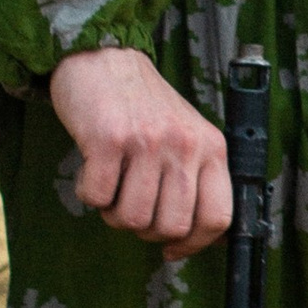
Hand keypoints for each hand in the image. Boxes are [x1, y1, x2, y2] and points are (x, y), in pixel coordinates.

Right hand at [49, 48, 228, 252]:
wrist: (104, 58)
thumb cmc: (143, 105)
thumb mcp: (187, 136)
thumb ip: (197, 179)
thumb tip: (205, 239)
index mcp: (210, 147)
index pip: (218, 218)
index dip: (195, 245)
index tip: (173, 249)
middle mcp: (184, 145)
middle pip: (171, 227)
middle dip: (146, 230)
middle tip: (133, 206)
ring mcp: (147, 142)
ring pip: (132, 219)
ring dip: (114, 213)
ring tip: (113, 184)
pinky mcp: (108, 140)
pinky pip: (97, 198)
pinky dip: (89, 193)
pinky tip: (94, 170)